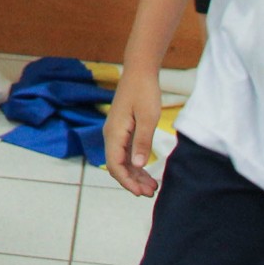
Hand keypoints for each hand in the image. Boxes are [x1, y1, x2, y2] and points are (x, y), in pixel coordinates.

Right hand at [103, 68, 164, 197]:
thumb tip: (138, 166)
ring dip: (135, 175)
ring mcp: (116, 133)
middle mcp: (111, 135)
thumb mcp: (148, 118)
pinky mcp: (122, 130)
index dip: (127, 181)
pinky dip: (135, 164)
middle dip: (132, 182)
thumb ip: (142, 142)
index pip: (115, 165)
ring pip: (122, 161)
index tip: (141, 193)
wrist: (139, 72)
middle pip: (117, 166)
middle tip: (151, 192)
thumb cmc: (144, 92)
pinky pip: (125, 153)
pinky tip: (147, 171)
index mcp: (114, 133)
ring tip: (152, 186)